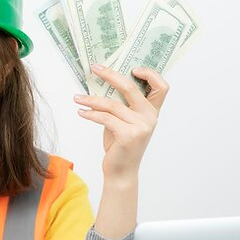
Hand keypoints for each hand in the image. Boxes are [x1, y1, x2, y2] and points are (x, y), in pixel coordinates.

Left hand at [74, 64, 168, 181]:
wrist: (121, 171)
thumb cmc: (121, 145)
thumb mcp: (124, 121)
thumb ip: (121, 105)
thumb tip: (101, 83)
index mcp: (152, 111)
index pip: (161, 87)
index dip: (150, 74)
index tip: (132, 67)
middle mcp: (150, 117)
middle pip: (131, 88)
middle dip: (110, 75)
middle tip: (94, 68)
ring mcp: (140, 126)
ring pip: (112, 104)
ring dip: (91, 99)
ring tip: (77, 97)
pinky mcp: (128, 135)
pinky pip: (105, 118)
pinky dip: (90, 114)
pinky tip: (81, 112)